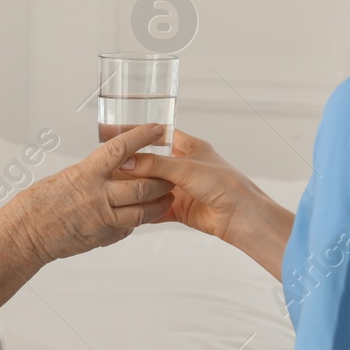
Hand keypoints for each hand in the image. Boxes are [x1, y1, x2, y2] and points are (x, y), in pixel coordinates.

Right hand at [6, 124, 173, 263]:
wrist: (26, 234)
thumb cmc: (38, 203)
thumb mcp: (66, 177)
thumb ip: (93, 173)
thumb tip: (113, 167)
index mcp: (86, 174)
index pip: (121, 149)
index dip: (142, 137)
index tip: (157, 128)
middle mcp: (97, 196)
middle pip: (142, 184)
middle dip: (161, 178)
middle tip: (171, 172)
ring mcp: (102, 219)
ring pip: (142, 211)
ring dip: (159, 203)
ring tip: (167, 197)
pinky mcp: (103, 237)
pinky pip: (128, 228)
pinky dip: (137, 220)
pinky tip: (140, 215)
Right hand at [120, 129, 294, 276]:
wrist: (240, 216)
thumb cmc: (224, 184)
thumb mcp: (185, 168)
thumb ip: (154, 164)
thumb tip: (126, 162)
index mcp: (190, 147)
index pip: (160, 134)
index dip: (140, 133)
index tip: (118, 133)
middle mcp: (184, 166)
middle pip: (152, 162)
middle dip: (133, 164)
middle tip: (110, 163)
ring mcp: (181, 188)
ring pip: (152, 186)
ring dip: (137, 187)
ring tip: (112, 186)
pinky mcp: (179, 209)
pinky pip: (156, 208)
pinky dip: (144, 209)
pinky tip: (128, 208)